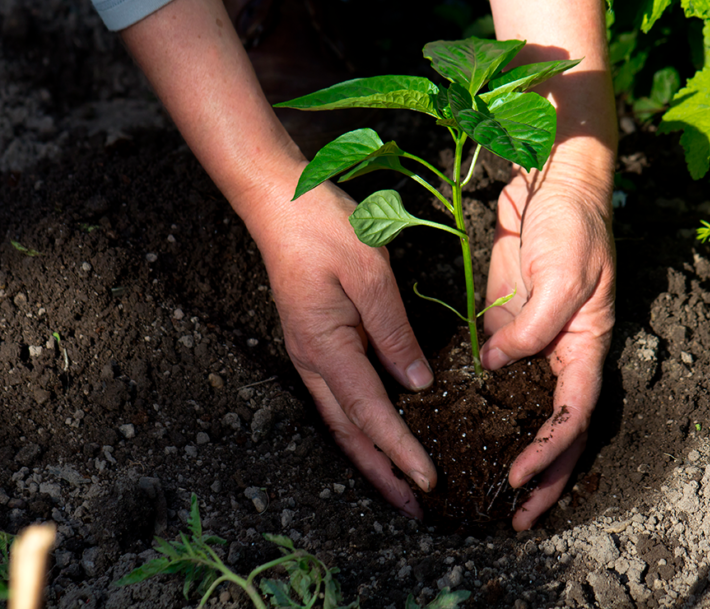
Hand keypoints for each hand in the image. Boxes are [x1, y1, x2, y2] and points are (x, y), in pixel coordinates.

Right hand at [116, 0, 436, 517]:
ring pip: (342, 421)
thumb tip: (416, 383)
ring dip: (371, 456)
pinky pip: (340, 399)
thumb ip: (394, 332)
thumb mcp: (369, 275)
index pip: (371, 414)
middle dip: (383, 473)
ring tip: (400, 486)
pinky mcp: (315, 344)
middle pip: (350, 433)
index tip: (428, 479)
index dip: (400, 450)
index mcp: (327, 349)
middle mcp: (313, 362)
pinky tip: (378, 434)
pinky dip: (361, 427)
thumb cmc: (325, 231)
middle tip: (415, 506)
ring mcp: (310, 356)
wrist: (280, 205)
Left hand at [481, 160, 614, 530]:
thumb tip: (499, 365)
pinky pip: (500, 377)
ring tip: (495, 496)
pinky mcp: (507, 326)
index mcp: (588, 346)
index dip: (549, 452)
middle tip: (516, 521)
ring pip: (528, 412)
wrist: (553, 182)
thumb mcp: (564, 276)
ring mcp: (535, 343)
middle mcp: (564, 354)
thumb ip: (534, 327)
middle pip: (558, 430)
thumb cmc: (573, 224)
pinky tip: (469, 436)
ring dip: (516, 452)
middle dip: (543, 478)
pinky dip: (489, 410)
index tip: (516, 478)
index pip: (573, 414)